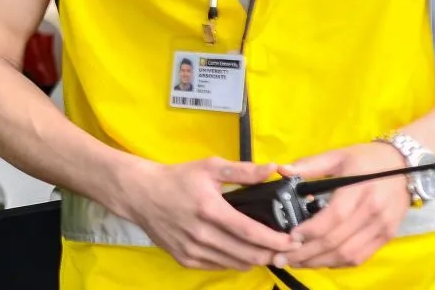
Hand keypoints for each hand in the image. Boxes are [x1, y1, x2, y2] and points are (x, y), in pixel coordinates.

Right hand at [117, 157, 298, 269]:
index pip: (251, 232)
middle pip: (247, 254)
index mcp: (210, 209)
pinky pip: (219, 266)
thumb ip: (243, 171)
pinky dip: (234, 261)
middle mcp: (201, 234)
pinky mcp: (184, 259)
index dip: (276, 240)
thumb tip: (273, 168)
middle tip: (285, 247)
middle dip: (271, 254)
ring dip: (254, 259)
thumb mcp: (209, 167)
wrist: (140, 193)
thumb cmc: (177, 178)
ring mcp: (192, 249)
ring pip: (235, 264)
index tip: (294, 239)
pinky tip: (240, 251)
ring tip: (266, 250)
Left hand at [280, 142, 410, 267]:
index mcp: (360, 189)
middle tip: (282, 258)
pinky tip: (321, 261)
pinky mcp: (387, 236)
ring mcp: (382, 227)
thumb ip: (310, 164)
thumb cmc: (367, 158)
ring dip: (320, 262)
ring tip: (297, 263)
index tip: (290, 237)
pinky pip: (361, 256)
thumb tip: (282, 170)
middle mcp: (373, 212)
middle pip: (338, 240)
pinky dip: (339, 262)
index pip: (335, 217)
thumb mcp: (338, 155)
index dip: (311, 230)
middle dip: (307, 253)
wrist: (406, 165)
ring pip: (348, 253)